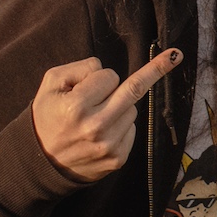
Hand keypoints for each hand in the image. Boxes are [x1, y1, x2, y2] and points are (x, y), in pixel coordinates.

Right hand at [31, 52, 182, 182]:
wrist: (41, 161)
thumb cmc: (47, 116)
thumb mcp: (51, 83)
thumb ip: (80, 68)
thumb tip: (111, 72)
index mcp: (77, 107)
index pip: (109, 76)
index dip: (99, 77)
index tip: (90, 82)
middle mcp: (96, 127)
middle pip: (133, 90)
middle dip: (152, 71)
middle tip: (176, 54)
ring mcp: (109, 146)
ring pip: (132, 110)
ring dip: (120, 106)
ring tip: (95, 117)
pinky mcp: (118, 159)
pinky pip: (133, 129)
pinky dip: (122, 126)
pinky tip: (102, 133)